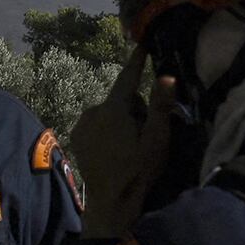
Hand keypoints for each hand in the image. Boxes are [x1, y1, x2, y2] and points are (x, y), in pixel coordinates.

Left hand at [69, 49, 177, 238]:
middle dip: (135, 108)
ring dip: (120, 119)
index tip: (142, 41)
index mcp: (113, 109)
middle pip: (121, 98)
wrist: (112, 202)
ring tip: (130, 144)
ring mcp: (82, 124)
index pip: (127, 77)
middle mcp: (93, 111)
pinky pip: (97, 123)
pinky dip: (107, 128)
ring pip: (109, 111)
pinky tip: (114, 149)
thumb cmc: (139, 170)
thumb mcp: (157, 139)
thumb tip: (167, 75)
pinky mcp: (77, 137)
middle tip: (145, 132)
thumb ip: (162, 106)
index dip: (137, 60)